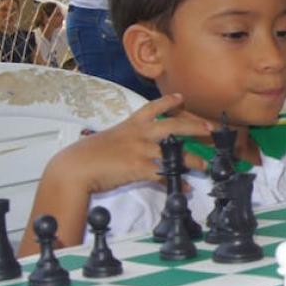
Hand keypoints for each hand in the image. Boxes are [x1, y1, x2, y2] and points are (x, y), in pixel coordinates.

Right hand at [57, 93, 213, 193]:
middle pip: (174, 125)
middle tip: (210, 129)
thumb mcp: (108, 140)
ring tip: (205, 166)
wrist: (74, 167)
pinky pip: (164, 175)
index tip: (181, 97)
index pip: (152, 107)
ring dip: (193, 161)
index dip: (168, 101)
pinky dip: (176, 183)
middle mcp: (139, 134)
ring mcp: (141, 150)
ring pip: (175, 152)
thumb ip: (124, 141)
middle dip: (195, 126)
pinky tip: (185, 188)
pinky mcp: (139, 168)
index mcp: (130, 125)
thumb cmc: (86, 155)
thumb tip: (133, 150)